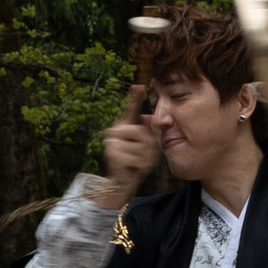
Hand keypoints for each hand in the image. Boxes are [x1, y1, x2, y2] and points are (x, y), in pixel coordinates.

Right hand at [94, 87, 159, 205]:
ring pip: (141, 146)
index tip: (139, 85)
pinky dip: (141, 166)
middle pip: (142, 133)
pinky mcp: (113, 155)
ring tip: (138, 163)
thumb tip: (157, 119)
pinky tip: (134, 169)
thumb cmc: (136, 161)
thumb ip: (148, 132)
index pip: (130, 110)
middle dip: (149, 147)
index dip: (134, 98)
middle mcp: (114, 131)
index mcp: (123, 126)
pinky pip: (137, 158)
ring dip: (146, 158)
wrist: (123, 181)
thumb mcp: (145, 145)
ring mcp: (111, 143)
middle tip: (143, 156)